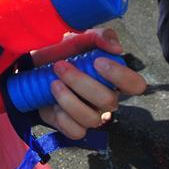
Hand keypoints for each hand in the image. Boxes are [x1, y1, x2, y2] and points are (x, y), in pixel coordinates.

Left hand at [32, 28, 146, 139]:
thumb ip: (99, 36)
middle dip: (81, 82)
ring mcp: (91, 115)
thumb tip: (116, 48)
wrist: (33, 68)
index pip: (136, 84)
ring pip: (92, 119)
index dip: (121, 76)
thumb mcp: (78, 38)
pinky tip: (51, 103)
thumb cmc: (62, 53)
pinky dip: (62, 118)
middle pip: (109, 101)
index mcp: (113, 79)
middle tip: (60, 66)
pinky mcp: (73, 127)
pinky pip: (76, 132)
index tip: (97, 61)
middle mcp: (106, 100)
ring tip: (53, 82)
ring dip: (68, 99)